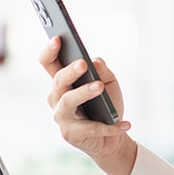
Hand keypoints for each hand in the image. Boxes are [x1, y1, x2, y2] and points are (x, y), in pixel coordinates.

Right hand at [39, 37, 136, 174]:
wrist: (112, 136)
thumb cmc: (106, 105)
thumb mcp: (109, 83)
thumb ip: (102, 71)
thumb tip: (96, 61)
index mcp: (62, 81)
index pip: (48, 63)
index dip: (50, 51)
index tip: (58, 38)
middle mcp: (57, 97)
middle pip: (58, 80)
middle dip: (70, 71)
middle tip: (83, 63)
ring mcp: (61, 116)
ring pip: (67, 102)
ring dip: (84, 93)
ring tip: (100, 86)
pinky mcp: (70, 134)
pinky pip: (90, 128)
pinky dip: (109, 126)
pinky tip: (124, 123)